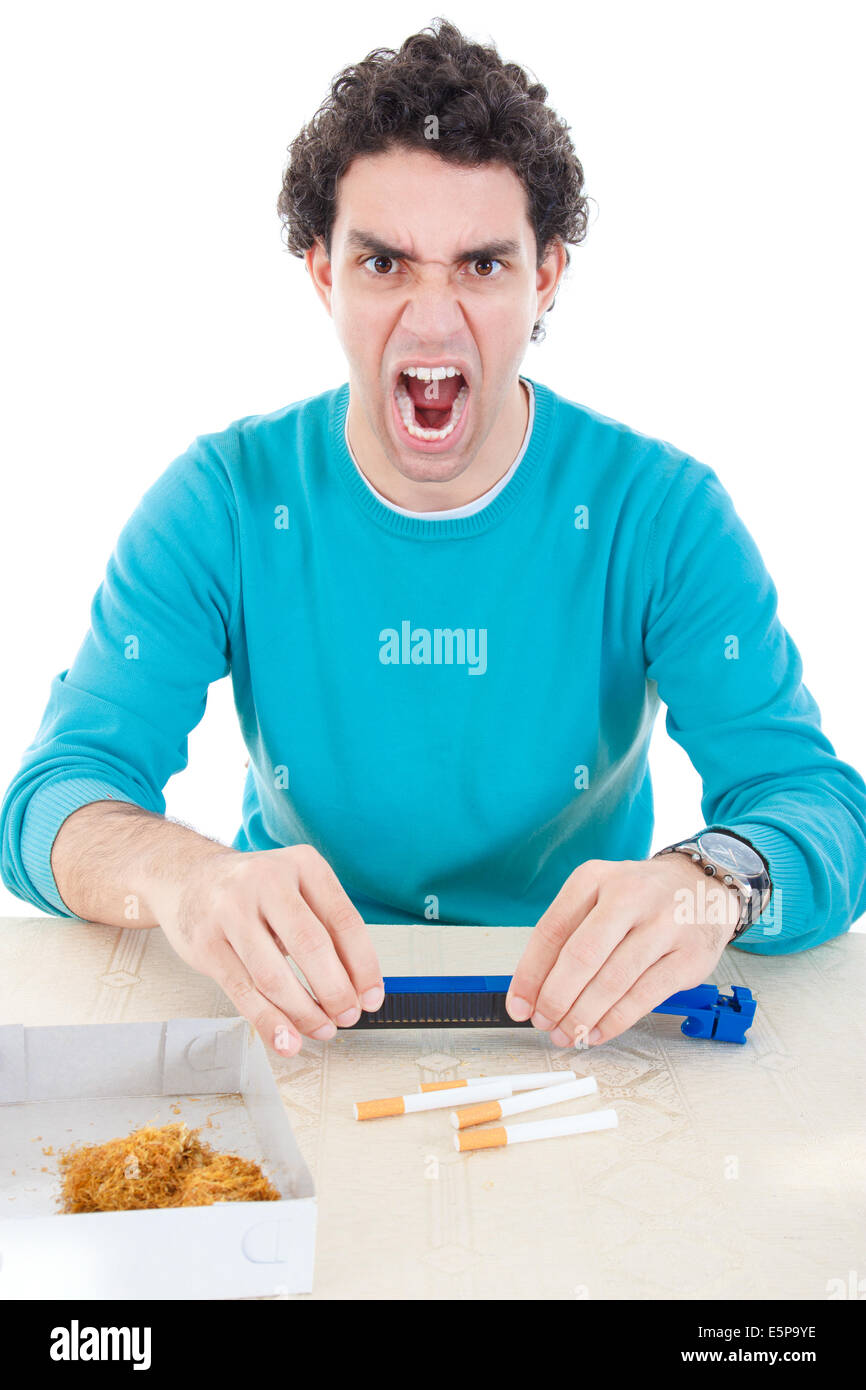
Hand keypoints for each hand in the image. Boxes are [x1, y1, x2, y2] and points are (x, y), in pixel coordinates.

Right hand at [149, 844, 383, 1057]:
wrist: (188, 879)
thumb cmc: (254, 892)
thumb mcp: (297, 891)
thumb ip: (327, 931)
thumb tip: (360, 989)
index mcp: (302, 864)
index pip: (344, 920)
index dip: (363, 966)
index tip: (371, 998)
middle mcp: (266, 881)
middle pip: (311, 945)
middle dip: (335, 991)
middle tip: (347, 1016)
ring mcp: (231, 911)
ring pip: (274, 975)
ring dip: (304, 1012)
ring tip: (321, 1029)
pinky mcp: (206, 943)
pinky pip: (243, 991)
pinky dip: (269, 1022)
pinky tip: (286, 1039)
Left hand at [505, 856, 740, 1046]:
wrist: (703, 886)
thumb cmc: (641, 898)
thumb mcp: (598, 895)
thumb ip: (567, 934)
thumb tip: (533, 990)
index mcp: (594, 878)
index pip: (552, 930)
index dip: (530, 974)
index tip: (518, 1005)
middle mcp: (629, 896)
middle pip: (581, 956)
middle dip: (556, 998)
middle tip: (543, 1022)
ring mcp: (663, 925)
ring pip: (613, 981)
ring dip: (582, 1016)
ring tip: (566, 1034)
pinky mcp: (688, 956)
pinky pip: (644, 997)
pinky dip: (614, 1021)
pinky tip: (596, 1032)